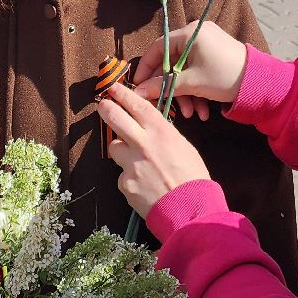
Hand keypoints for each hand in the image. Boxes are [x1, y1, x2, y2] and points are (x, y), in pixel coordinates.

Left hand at [99, 84, 212, 216]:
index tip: (113, 87)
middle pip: (114, 117)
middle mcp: (142, 144)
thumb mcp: (183, 147)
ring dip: (122, 151)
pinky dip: (130, 177)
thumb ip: (163, 136)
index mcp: (161, 132)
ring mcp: (131, 164)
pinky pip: (122, 174)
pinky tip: (144, 186)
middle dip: (106, 108)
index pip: (137, 105)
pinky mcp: (124, 183)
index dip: (123, 94)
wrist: (190, 210)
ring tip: (138, 163)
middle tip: (103, 105)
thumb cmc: (193, 178)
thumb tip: (150, 130)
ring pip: (115, 148)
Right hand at [133, 20, 248, 116]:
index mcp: (189, 33)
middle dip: (173, 88)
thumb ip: (163, 85)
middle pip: (172, 63)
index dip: (147, 68)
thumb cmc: (224, 77)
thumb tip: (138, 91)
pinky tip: (204, 111)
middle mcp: (197, 34)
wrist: (261, 83)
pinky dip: (198, 90)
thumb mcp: (191, 83)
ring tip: (194, 114)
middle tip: (168, 106)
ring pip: (186, 70)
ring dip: (187, 94)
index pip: (158, 48)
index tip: (139, 85)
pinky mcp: (215, 55)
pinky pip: (198, 70)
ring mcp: (207, 44)